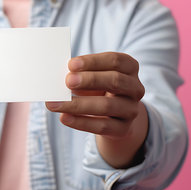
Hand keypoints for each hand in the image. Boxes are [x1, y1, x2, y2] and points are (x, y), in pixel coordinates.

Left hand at [46, 52, 147, 167]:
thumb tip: (57, 76)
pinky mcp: (123, 129)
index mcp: (129, 68)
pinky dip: (80, 122)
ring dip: (78, 104)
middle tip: (67, 81)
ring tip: (55, 104)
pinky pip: (102, 126)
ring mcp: (132, 109)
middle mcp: (135, 88)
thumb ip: (79, 74)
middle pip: (115, 80)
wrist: (114, 118)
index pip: (115, 60)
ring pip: (107, 106)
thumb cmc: (99, 89)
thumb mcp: (93, 78)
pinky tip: (64, 117)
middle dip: (90, 80)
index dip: (93, 61)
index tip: (71, 64)